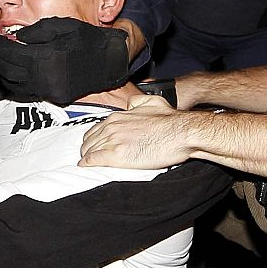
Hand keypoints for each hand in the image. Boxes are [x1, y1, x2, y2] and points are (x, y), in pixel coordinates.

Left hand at [0, 18, 128, 103]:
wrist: (109, 62)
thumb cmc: (87, 39)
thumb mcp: (63, 26)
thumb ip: (37, 31)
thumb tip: (16, 38)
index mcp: (44, 57)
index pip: (9, 53)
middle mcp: (43, 77)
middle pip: (7, 70)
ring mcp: (48, 90)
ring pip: (14, 84)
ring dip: (2, 72)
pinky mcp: (54, 97)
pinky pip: (27, 92)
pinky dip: (16, 82)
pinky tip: (14, 73)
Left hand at [79, 94, 193, 168]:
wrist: (180, 133)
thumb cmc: (171, 121)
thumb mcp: (152, 102)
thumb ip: (137, 101)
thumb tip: (130, 104)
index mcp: (119, 117)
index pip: (96, 129)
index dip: (94, 138)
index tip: (94, 143)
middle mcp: (113, 127)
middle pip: (90, 140)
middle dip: (88, 148)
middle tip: (90, 155)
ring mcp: (113, 141)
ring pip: (89, 150)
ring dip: (87, 157)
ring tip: (88, 163)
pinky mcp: (117, 155)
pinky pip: (93, 160)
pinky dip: (87, 163)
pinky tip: (86, 166)